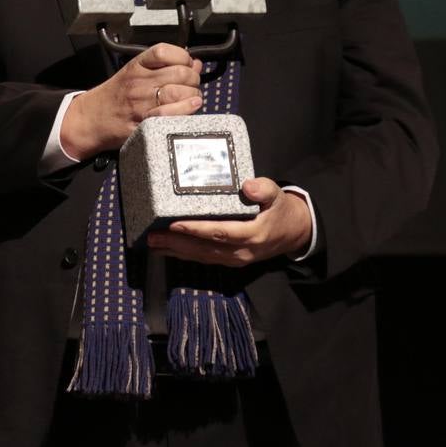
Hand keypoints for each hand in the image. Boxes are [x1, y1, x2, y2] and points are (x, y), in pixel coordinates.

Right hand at [60, 43, 203, 159]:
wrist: (89, 119)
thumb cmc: (114, 96)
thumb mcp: (134, 72)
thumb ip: (164, 66)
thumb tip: (195, 63)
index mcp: (136, 66)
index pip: (166, 52)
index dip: (184, 57)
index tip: (186, 65)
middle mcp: (139, 82)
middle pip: (180, 73)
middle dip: (193, 79)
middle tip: (191, 85)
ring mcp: (141, 103)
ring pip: (180, 92)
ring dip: (193, 95)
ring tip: (191, 98)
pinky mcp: (143, 123)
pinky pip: (170, 114)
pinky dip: (185, 110)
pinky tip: (190, 107)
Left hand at [146, 178, 310, 265]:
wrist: (293, 233)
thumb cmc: (280, 210)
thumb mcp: (277, 195)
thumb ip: (264, 189)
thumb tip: (247, 185)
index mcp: (252, 234)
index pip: (220, 232)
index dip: (196, 230)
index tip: (175, 223)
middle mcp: (241, 252)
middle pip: (204, 248)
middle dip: (176, 243)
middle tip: (152, 236)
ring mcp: (234, 259)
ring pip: (201, 256)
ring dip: (175, 251)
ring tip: (152, 243)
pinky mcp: (229, 261)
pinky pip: (204, 258)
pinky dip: (184, 255)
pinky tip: (167, 249)